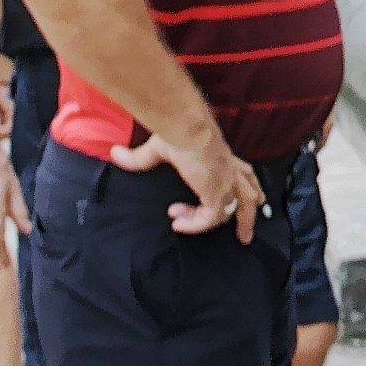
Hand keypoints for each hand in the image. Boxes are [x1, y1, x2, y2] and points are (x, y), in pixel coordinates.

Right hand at [104, 124, 263, 236]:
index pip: (243, 172)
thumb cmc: (177, 132)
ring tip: (181, 225)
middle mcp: (230, 171)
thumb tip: (116, 153)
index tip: (241, 198)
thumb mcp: (159, 147)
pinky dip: (193, 224)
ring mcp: (226, 184)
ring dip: (206, 223)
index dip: (247, 185)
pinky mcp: (217, 195)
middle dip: (249, 217)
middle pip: (249, 195)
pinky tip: (177, 223)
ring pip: (230, 212)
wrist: (186, 130)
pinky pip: (209, 220)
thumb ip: (138, 157)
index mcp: (223, 157)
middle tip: (245, 234)